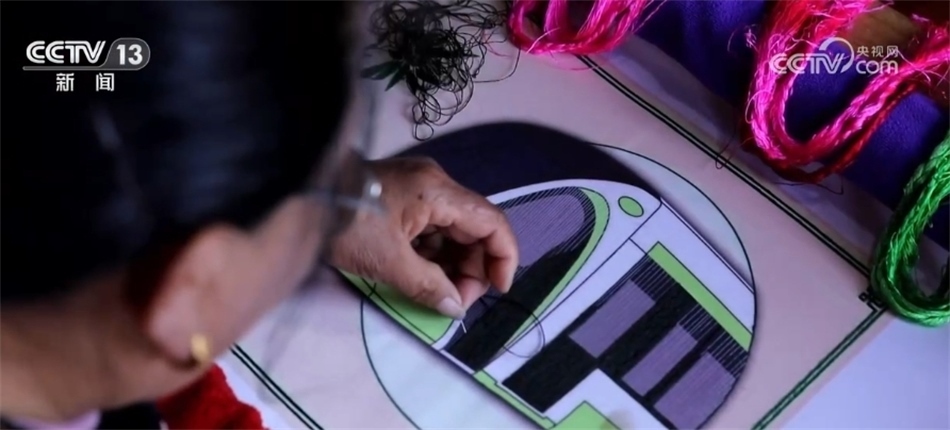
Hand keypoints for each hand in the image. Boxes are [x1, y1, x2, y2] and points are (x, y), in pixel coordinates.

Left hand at [329, 156, 518, 317]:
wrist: (299, 198)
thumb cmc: (344, 224)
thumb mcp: (387, 262)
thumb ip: (428, 286)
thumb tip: (455, 307)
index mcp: (438, 191)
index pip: (492, 222)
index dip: (503, 257)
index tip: (498, 289)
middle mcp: (434, 185)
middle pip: (475, 228)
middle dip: (473, 267)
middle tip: (455, 301)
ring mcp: (417, 190)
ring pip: (453, 231)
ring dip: (453, 264)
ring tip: (438, 293)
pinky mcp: (401, 200)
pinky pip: (432, 229)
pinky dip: (434, 255)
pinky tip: (422, 277)